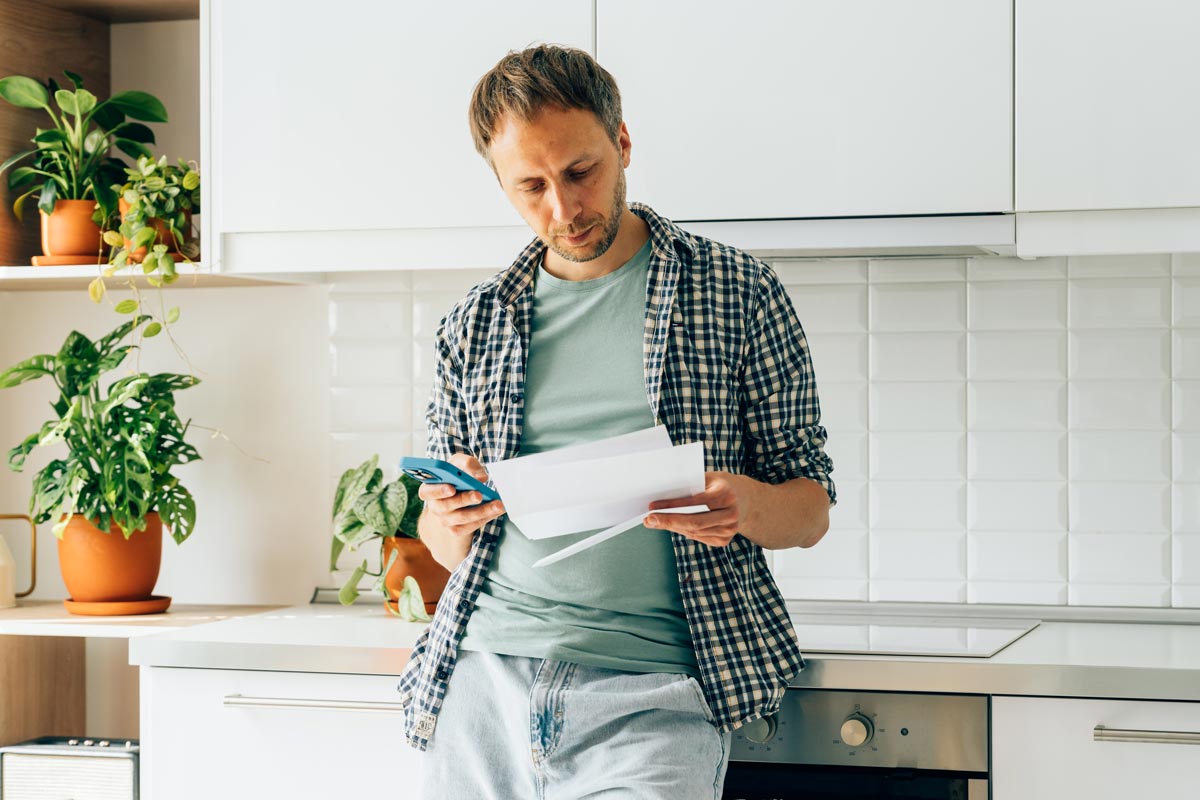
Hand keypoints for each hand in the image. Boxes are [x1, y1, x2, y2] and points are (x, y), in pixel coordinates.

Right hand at [417, 453, 504, 569]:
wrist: (459, 494)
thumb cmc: (456, 476)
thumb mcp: (460, 464)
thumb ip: (468, 464)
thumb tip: (480, 477)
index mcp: (429, 489)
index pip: (427, 491)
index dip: (438, 490)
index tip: (451, 488)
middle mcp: (435, 507)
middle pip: (446, 506)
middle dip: (464, 500)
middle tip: (479, 494)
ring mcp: (445, 520)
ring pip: (462, 518)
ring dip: (482, 511)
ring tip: (497, 504)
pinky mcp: (457, 530)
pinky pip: (471, 526)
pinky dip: (486, 518)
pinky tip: (496, 510)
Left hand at [643, 471, 752, 547]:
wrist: (746, 501)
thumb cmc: (721, 485)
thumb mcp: (708, 478)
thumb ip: (689, 485)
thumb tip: (661, 495)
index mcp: (726, 494)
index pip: (694, 502)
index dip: (672, 505)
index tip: (652, 507)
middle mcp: (730, 514)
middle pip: (694, 522)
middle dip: (668, 521)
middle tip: (648, 520)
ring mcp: (729, 530)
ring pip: (694, 532)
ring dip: (672, 528)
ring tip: (654, 522)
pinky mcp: (724, 541)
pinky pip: (698, 537)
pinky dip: (682, 531)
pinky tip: (671, 525)